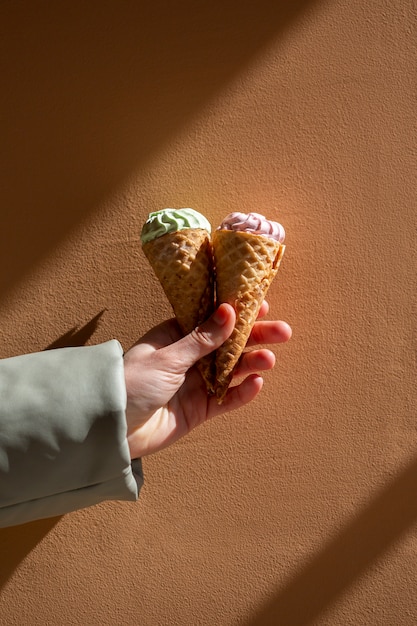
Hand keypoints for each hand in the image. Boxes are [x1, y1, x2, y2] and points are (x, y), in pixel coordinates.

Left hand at [124, 302, 290, 458]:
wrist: (113, 428)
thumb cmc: (133, 382)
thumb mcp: (168, 357)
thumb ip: (202, 339)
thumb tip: (229, 311)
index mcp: (176, 335)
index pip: (213, 319)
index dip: (238, 312)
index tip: (263, 305)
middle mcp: (189, 357)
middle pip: (228, 343)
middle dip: (255, 337)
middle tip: (282, 332)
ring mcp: (196, 383)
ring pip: (231, 370)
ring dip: (250, 363)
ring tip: (268, 360)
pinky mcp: (200, 409)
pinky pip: (226, 399)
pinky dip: (241, 393)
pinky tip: (256, 384)